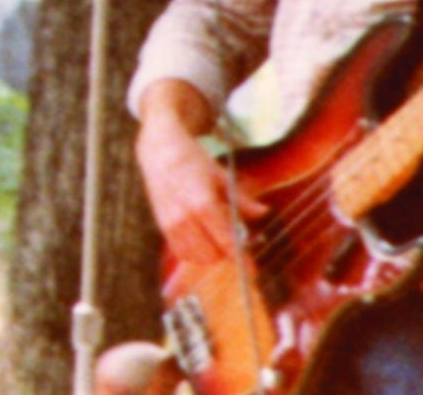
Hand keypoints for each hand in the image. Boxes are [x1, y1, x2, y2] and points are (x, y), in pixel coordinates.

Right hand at [135, 88, 261, 269]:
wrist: (159, 150)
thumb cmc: (192, 160)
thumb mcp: (221, 175)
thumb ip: (241, 199)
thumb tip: (264, 212)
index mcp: (202, 203)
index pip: (225, 241)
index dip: (241, 259)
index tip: (252, 272)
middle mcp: (184, 217)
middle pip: (212, 254)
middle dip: (227, 253)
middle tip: (236, 241)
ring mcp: (171, 223)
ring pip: (196, 257)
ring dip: (211, 254)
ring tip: (218, 236)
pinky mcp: (162, 226)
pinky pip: (181, 252)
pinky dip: (195, 252)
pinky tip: (203, 237)